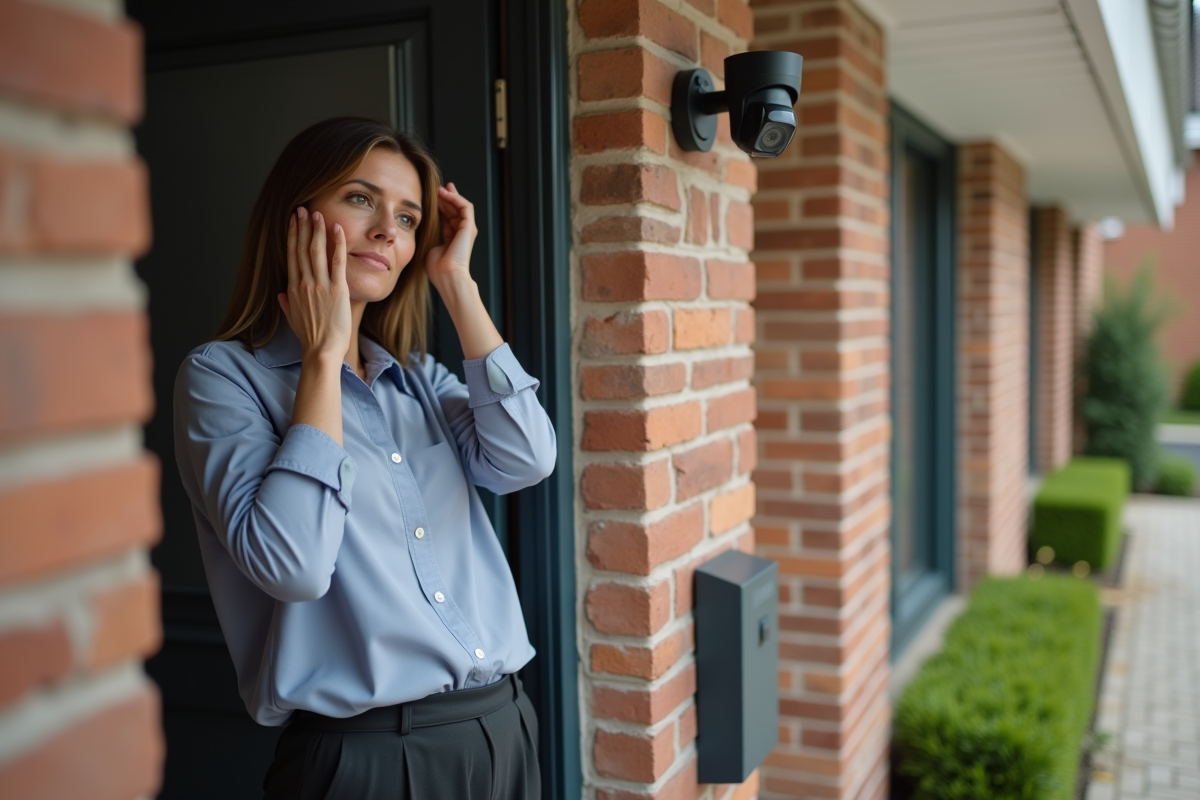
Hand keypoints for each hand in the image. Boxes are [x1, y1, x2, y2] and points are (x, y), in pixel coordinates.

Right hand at [278, 207, 350, 363]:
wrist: (321, 351)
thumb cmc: (310, 337)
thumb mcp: (292, 319)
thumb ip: (286, 304)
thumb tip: (280, 294)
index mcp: (292, 288)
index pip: (291, 255)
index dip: (292, 235)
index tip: (293, 221)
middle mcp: (304, 283)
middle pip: (301, 248)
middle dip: (302, 226)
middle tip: (303, 209)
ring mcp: (320, 285)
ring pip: (316, 251)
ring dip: (316, 229)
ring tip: (317, 213)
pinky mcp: (337, 290)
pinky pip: (337, 262)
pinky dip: (337, 243)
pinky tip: (337, 229)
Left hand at [425, 182, 477, 290]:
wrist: (447, 276)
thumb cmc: (437, 268)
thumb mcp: (430, 246)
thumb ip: (430, 235)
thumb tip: (422, 224)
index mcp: (452, 238)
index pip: (448, 217)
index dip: (440, 205)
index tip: (432, 196)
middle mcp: (461, 233)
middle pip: (454, 209)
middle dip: (445, 197)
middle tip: (435, 188)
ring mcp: (467, 230)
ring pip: (460, 206)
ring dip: (450, 195)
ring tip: (439, 189)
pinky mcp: (469, 227)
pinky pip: (465, 207)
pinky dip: (456, 198)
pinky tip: (445, 193)